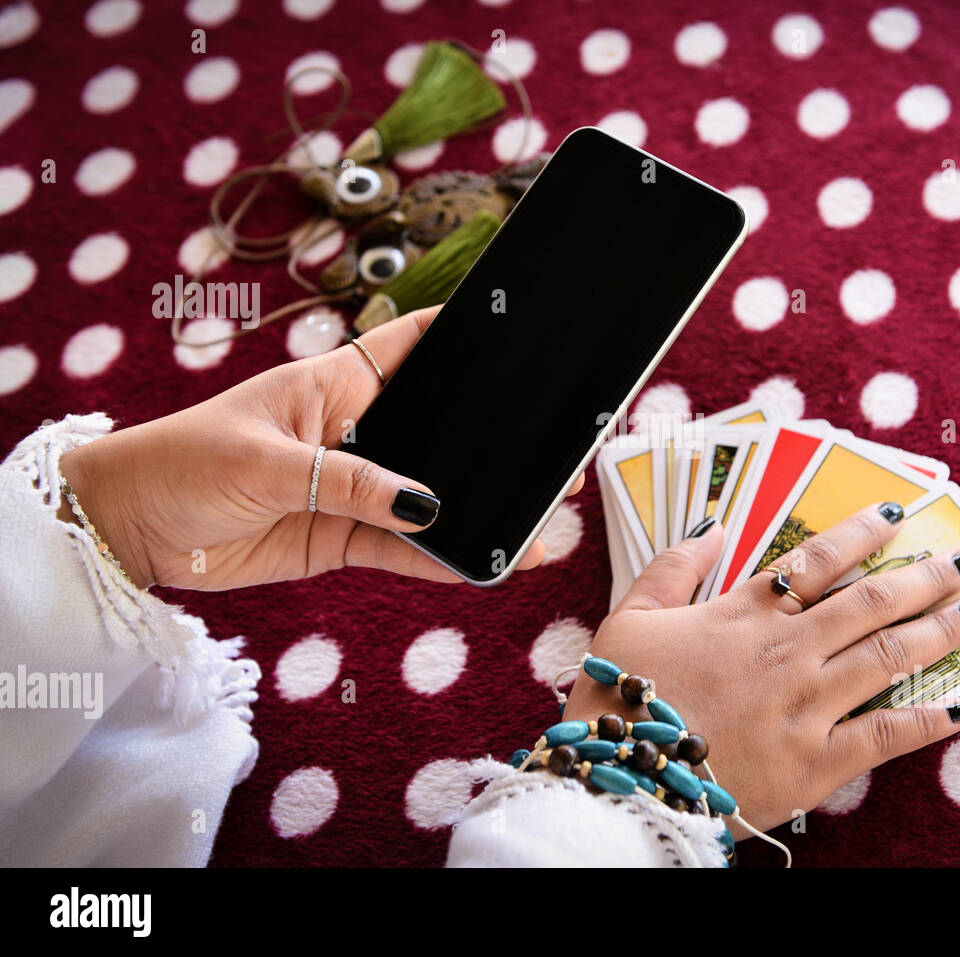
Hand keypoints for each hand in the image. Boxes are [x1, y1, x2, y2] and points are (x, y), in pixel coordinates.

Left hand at [58, 305, 581, 589]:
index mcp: (337, 384)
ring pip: (428, 499)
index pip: (414, 346)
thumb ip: (349, 482)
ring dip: (473, 510)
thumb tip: (425, 505)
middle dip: (488, 440)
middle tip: (549, 456)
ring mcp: (352, 488)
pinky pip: (401, 550)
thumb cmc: (184, 461)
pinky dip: (438, 561)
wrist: (131, 530)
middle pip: (437, 431)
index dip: (464, 337)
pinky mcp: (341, 539)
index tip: (521, 336)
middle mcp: (356, 432)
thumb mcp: (268, 462)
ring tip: (532, 524)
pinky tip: (479, 567)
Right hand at [562, 505, 959, 835]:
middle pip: (871, 602)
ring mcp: (807, 705)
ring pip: (889, 656)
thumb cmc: (619, 698)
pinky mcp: (817, 761)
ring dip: (938, 630)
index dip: (863, 533)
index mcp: (744, 614)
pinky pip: (886, 735)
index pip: (818, 561)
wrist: (623, 778)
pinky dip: (928, 720)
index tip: (899, 515)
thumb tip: (712, 529)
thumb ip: (673, 568)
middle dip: (925, 577)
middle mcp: (788, 650)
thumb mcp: (629, 616)